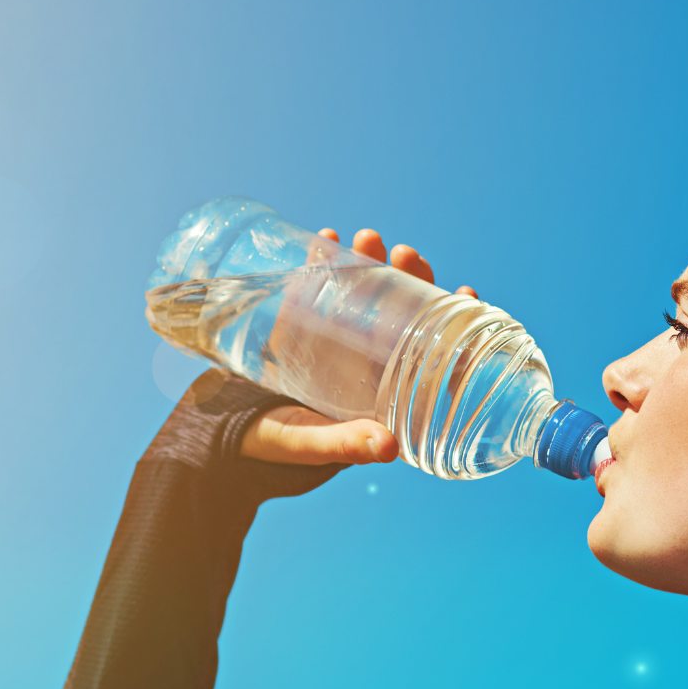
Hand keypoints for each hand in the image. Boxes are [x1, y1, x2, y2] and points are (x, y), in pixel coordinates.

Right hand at [239, 225, 472, 465]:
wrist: (222, 435)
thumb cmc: (275, 449)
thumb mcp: (313, 445)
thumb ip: (346, 446)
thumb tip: (388, 448)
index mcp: (382, 393)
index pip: (431, 355)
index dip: (455, 326)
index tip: (465, 291)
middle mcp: (364, 364)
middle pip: (403, 314)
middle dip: (411, 279)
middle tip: (404, 254)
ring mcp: (334, 340)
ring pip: (365, 293)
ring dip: (370, 263)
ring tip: (365, 238)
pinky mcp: (301, 324)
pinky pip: (320, 285)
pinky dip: (323, 261)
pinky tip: (326, 239)